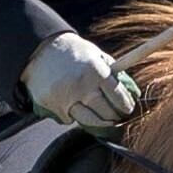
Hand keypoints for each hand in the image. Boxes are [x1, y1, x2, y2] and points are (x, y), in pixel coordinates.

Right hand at [22, 32, 139, 136]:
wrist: (41, 50)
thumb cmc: (74, 53)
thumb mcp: (95, 55)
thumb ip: (111, 72)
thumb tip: (131, 91)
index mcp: (96, 71)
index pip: (118, 97)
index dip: (126, 107)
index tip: (127, 110)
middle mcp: (82, 86)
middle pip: (106, 114)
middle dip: (114, 117)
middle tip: (116, 117)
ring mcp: (65, 97)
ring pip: (88, 121)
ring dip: (97, 122)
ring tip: (102, 120)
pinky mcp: (51, 104)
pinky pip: (68, 118)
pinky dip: (72, 116)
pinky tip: (73, 107)